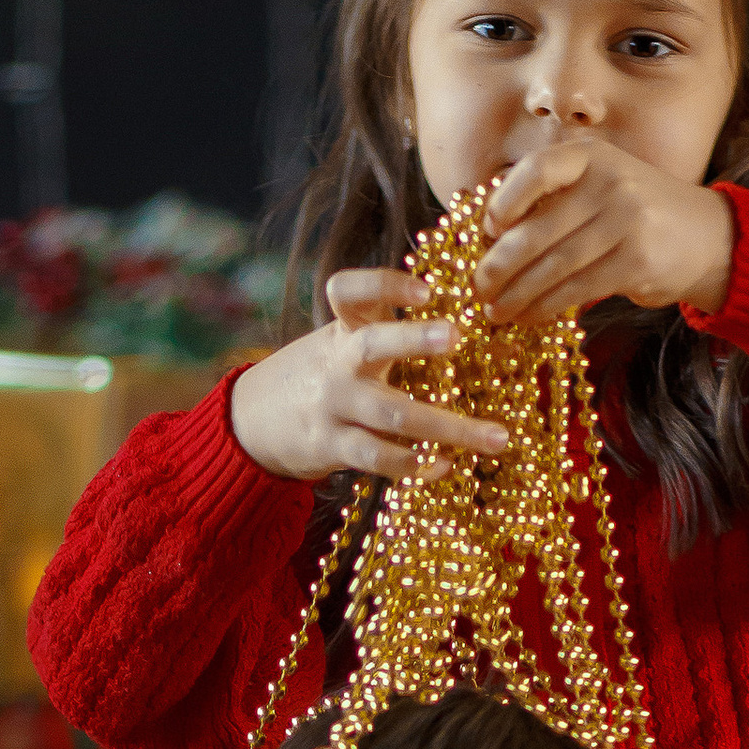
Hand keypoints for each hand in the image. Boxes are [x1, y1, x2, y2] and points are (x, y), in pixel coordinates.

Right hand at [226, 269, 511, 486]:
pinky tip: (446, 465)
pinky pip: (379, 457)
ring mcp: (334, 406)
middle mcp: (337, 363)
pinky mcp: (332, 446)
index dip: (386, 284)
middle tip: (455, 336)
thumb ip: (386, 332)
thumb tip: (480, 334)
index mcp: (342, 329)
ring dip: (448, 427)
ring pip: (393, 414)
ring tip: (496, 437)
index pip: (350, 291)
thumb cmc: (323, 377)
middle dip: (414, 339)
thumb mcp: (342, 343)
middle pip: (373, 345)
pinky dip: (416, 464)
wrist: (252, 422)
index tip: (427, 290)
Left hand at [477, 140, 734, 324]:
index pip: (537, 169)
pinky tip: (528, 317)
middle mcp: (610, 181)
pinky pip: (576, 289)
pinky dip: (545, 307)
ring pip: (553, 266)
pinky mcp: (636, 261)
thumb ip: (557, 201)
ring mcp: (626, 220)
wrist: (708, 238)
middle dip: (498, 266)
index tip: (487, 231)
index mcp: (592, 156)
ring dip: (517, 295)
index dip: (504, 200)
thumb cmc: (638, 216)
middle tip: (477, 289)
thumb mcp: (602, 187)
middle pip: (537, 229)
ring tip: (495, 312)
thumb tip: (491, 240)